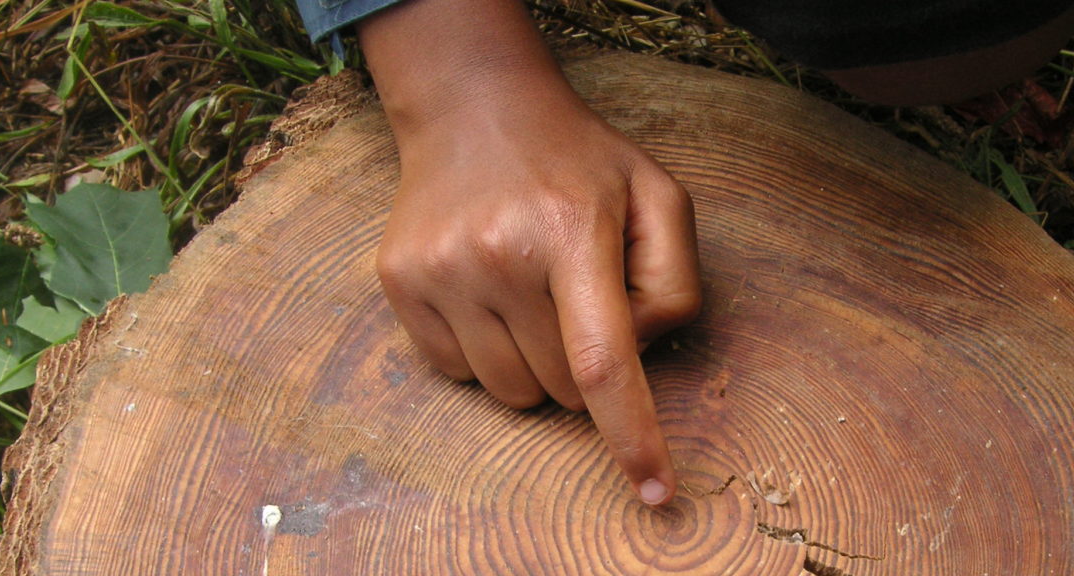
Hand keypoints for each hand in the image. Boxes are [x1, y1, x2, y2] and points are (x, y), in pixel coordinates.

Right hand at [359, 0, 700, 505]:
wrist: (474, 107)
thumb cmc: (579, 162)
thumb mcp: (658, 196)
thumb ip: (674, 282)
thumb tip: (638, 357)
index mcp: (570, 230)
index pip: (602, 361)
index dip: (632, 436)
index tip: (657, 492)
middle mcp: (497, 253)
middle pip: (562, 388)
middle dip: (584, 363)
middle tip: (577, 294)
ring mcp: (440, 270)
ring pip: (510, 392)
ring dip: (534, 363)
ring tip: (531, 289)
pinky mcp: (399, 282)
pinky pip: (457, 373)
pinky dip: (486, 351)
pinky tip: (489, 290)